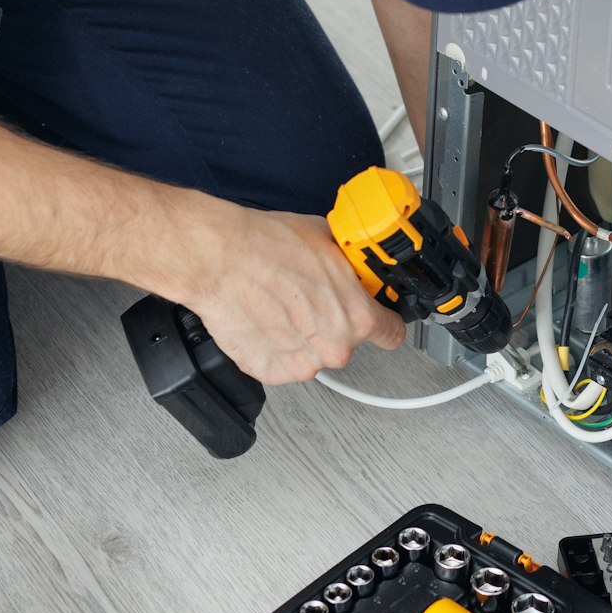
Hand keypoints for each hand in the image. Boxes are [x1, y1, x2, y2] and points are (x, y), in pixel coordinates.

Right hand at [173, 201, 405, 384]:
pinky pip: (281, 363)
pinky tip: (265, 319)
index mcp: (358, 317)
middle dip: (332, 323)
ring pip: (311, 353)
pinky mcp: (269, 371)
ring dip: (301, 336)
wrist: (220, 259)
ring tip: (280, 306)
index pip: (391, 333)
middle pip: (345, 342)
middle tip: (307, 299)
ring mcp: (301, 364)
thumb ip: (349, 267)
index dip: (383, 321)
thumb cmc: (267, 247)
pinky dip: (275, 347)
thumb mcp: (329, 240)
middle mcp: (334, 347)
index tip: (376, 317)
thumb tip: (353, 265)